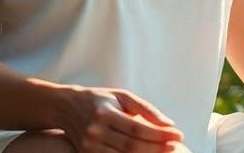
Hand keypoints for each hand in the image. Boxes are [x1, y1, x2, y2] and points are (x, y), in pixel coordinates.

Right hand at [62, 86, 184, 151]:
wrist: (65, 107)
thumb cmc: (100, 99)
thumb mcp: (122, 96)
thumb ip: (145, 109)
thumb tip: (169, 124)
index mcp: (105, 113)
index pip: (137, 128)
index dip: (159, 134)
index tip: (178, 134)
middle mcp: (95, 131)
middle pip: (132, 147)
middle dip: (157, 148)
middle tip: (176, 146)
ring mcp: (89, 146)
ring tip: (165, 152)